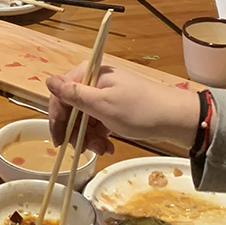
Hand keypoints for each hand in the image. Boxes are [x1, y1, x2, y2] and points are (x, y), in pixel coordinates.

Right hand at [46, 63, 201, 155]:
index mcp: (89, 74)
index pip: (60, 94)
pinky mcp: (115, 106)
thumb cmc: (140, 110)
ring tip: (103, 150)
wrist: (177, 119)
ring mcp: (105, 94)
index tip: (60, 142)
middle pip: (72, 108)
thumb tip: (48, 80)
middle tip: (85, 150)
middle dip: (77, 132)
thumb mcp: (103, 105)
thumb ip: (74, 95)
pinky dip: (100, 135)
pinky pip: (98, 121)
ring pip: (85, 118)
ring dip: (90, 137)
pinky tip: (109, 146)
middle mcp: (94, 80)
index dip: (58, 118)